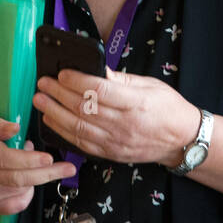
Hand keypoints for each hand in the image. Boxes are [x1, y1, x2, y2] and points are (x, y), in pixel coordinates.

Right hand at [0, 116, 76, 222]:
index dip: (29, 160)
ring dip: (38, 180)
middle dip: (47, 174)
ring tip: (42, 165)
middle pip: (18, 179)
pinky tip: (31, 183)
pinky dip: (27, 197)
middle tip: (68, 168)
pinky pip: (13, 207)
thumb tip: (16, 127)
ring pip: (18, 192)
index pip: (6, 159)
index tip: (48, 157)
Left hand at [33, 67, 199, 167]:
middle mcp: (125, 124)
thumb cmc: (168, 108)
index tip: (62, 72)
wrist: (181, 140)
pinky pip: (81, 144)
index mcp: (137, 102)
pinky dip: (63, 132)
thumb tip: (94, 68)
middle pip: (84, 108)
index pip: (99, 90)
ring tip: (40, 100)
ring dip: (54, 113)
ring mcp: (116, 141)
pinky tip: (51, 121)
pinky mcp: (111, 153)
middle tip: (43, 83)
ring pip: (78, 127)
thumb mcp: (150, 85)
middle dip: (58, 94)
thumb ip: (120, 79)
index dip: (77, 80)